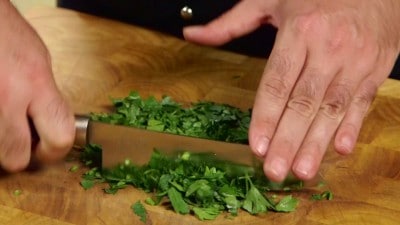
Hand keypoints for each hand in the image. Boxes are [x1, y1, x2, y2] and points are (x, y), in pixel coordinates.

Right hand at [0, 1, 74, 171]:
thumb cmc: (7, 34)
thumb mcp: (40, 62)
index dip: (55, 151)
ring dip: (0, 142)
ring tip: (4, 117)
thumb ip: (47, 97)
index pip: (59, 138)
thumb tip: (49, 125)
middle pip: (15, 158)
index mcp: (36, 83)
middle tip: (20, 140)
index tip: (48, 149)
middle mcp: (7, 97)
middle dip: (19, 154)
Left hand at [183, 0, 399, 181]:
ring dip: (316, 143)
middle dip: (288, 141)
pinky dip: (351, 127)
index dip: (266, 116)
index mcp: (300, 30)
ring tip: (302, 170)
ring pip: (332, 109)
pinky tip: (338, 149)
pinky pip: (362, 102)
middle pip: (303, 102)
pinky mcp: (375, 69)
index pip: (278, 82)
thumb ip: (230, 23)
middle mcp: (329, 48)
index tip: (257, 145)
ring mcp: (355, 60)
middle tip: (275, 170)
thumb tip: (192, 34)